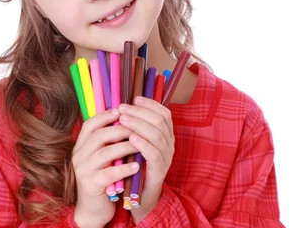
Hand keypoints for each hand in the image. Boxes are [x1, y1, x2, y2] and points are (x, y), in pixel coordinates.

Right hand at [72, 108, 139, 227]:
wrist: (92, 208)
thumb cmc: (101, 178)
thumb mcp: (100, 158)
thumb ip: (106, 142)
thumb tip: (123, 120)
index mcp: (80, 146)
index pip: (90, 124)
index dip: (106, 116)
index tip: (122, 111)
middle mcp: (78, 155)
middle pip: (99, 136)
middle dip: (121, 130)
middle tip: (138, 128)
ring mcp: (83, 170)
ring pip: (105, 153)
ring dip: (125, 147)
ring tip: (141, 145)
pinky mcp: (91, 185)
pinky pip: (109, 173)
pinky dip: (124, 168)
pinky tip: (137, 166)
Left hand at [118, 96, 174, 221]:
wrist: (139, 193)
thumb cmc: (135, 162)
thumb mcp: (136, 142)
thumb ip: (134, 126)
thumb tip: (121, 105)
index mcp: (165, 134)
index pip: (164, 113)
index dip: (150, 104)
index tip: (134, 99)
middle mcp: (169, 144)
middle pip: (159, 121)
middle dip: (140, 112)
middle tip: (122, 109)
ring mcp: (166, 157)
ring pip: (157, 135)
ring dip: (139, 125)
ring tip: (123, 120)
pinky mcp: (159, 171)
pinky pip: (154, 154)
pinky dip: (143, 144)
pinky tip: (131, 138)